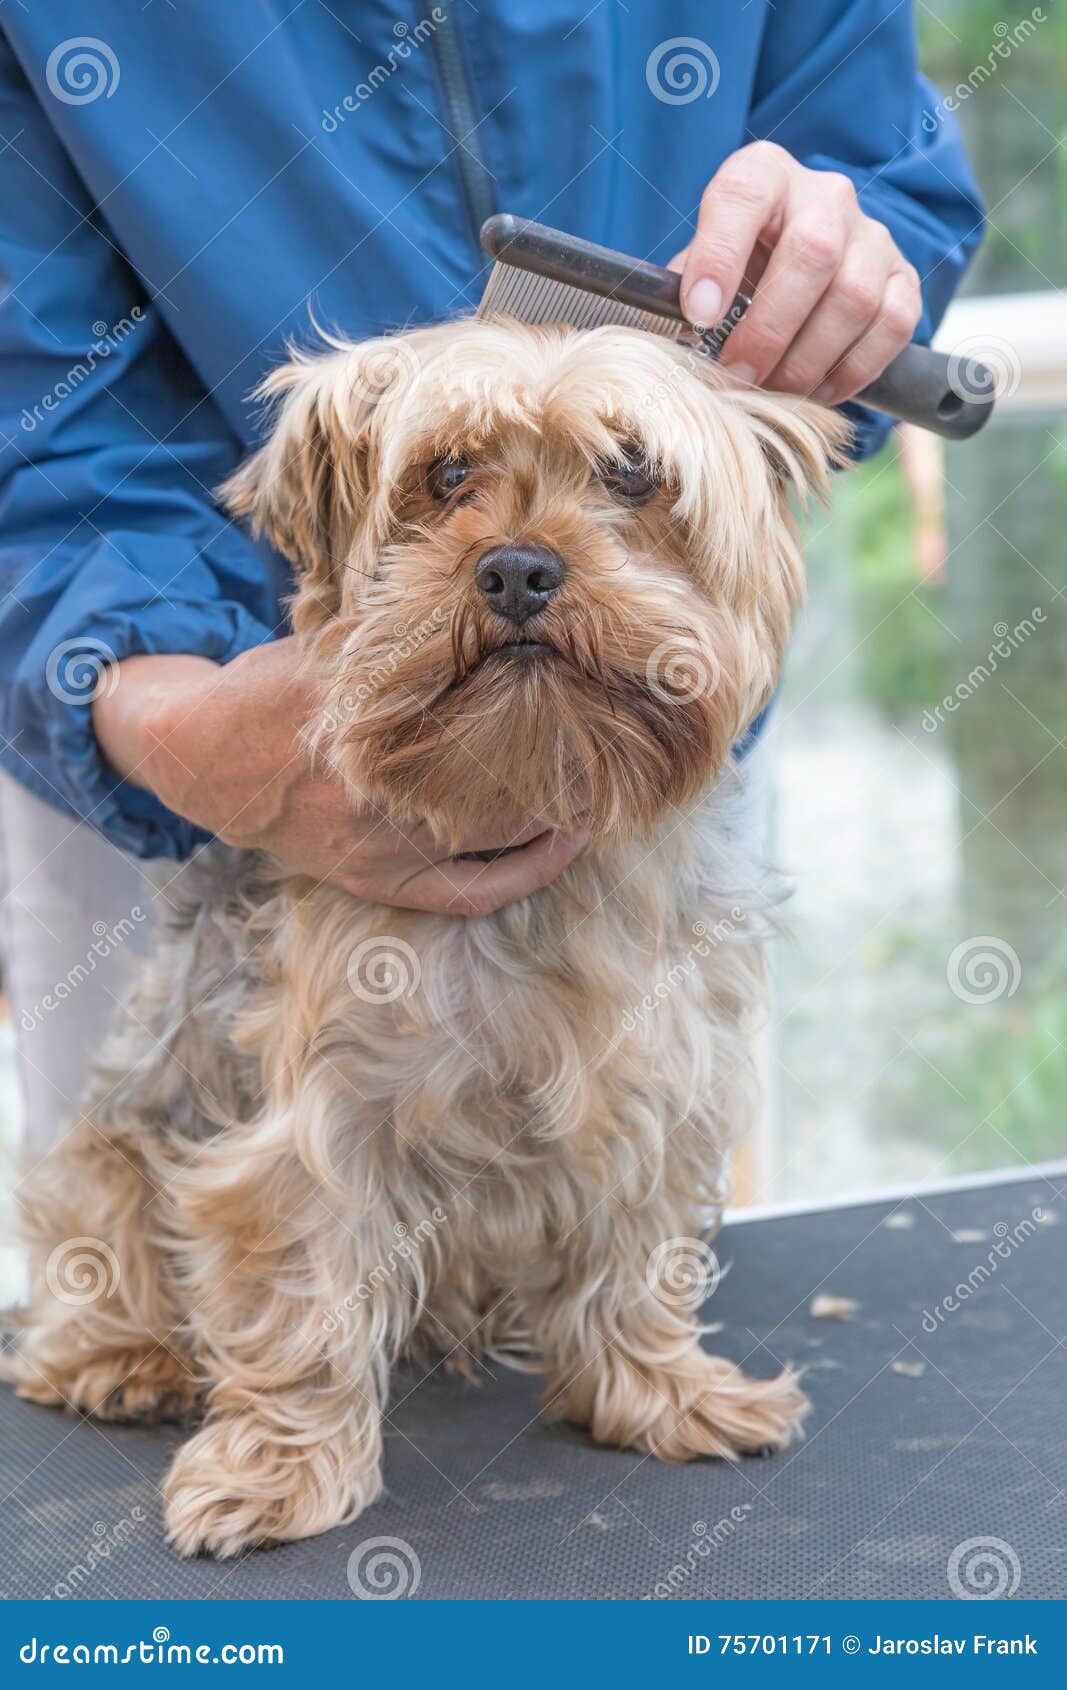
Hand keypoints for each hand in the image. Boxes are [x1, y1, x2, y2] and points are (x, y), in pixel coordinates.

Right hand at [92, 641, 586, 916]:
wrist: (206, 759)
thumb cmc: (280, 688)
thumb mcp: (336, 638)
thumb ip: (407, 626)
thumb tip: (488, 594)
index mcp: (372, 723)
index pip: (484, 716)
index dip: (545, 701)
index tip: (589, 683)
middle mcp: (383, 790)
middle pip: (505, 778)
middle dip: (565, 756)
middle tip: (619, 731)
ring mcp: (384, 847)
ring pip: (499, 834)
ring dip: (557, 808)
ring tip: (607, 778)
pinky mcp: (382, 881)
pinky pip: (473, 890)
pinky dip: (526, 868)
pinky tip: (564, 842)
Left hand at [674, 141, 921, 404]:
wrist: (801, 270)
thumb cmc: (738, 273)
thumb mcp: (702, 270)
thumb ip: (685, 297)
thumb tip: (673, 350)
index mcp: (764, 176)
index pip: (742, 196)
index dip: (719, 257)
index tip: (697, 317)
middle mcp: (825, 195)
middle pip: (812, 253)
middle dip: (769, 330)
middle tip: (738, 377)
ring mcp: (872, 235)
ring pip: (854, 297)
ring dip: (808, 360)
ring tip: (774, 392)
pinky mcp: (903, 277)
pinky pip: (892, 326)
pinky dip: (852, 371)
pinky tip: (817, 392)